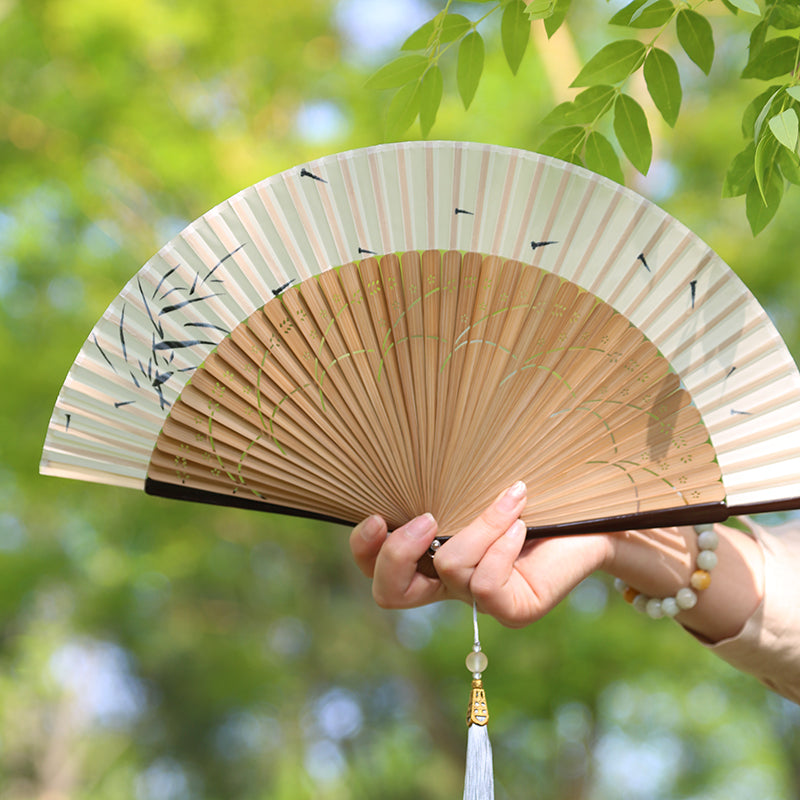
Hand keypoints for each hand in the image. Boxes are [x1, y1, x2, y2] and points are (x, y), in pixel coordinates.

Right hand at [350, 482, 763, 639]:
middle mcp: (450, 582)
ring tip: (511, 502)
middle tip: (426, 521)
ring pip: (450, 569)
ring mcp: (481, 602)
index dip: (364, 549)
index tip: (377, 515)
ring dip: (479, 527)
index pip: (378, 567)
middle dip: (396, 558)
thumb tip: (404, 460)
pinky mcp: (512, 609)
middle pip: (389, 595)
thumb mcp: (478, 485)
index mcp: (434, 552)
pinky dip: (502, 543)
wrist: (599, 513)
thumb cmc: (536, 490)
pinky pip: (484, 581)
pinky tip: (525, 525)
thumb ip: (445, 487)